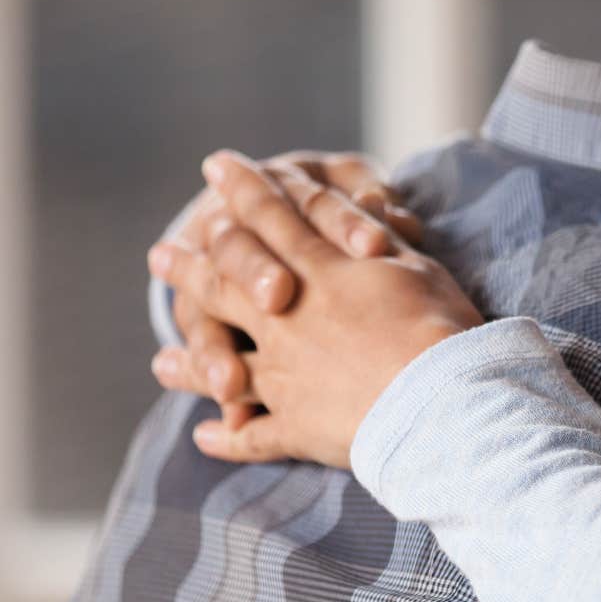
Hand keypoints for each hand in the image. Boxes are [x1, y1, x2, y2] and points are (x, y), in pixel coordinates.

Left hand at [147, 149, 484, 468]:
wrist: (441, 398)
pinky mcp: (297, 426)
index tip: (217, 165)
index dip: (243, 189)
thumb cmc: (439, 324)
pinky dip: (229, 435)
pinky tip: (207, 436)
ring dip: (192, 362)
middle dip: (191, 268)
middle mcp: (288, 318)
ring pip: (226, 364)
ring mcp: (285, 374)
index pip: (272, 218)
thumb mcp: (416, 265)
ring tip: (161, 364)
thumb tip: (364, 211)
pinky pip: (253, 435)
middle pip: (227, 285)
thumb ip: (379, 240)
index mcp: (320, 271)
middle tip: (159, 257)